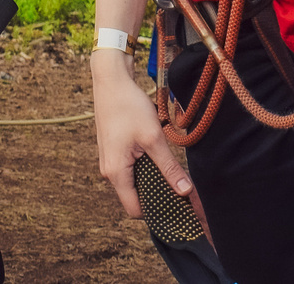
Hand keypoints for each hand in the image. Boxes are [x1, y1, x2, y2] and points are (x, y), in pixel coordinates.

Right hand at [92, 50, 192, 218]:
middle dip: (157, 195)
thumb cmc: (128, 106)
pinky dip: (145, 168)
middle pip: (135, 197)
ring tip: (173, 172)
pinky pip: (130, 169)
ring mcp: (110, 161)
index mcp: (116, 173)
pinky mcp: (113, 151)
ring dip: (152, 180)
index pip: (135, 209)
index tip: (179, 206)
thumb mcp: (153, 137)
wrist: (110, 81)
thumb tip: (185, 191)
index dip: (157, 211)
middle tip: (182, 190)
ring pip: (134, 182)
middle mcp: (109, 172)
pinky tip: (159, 157)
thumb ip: (169, 167)